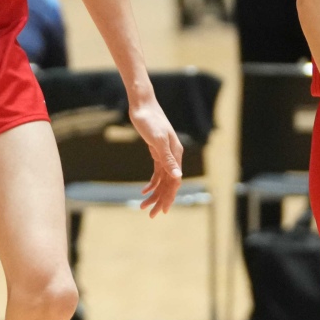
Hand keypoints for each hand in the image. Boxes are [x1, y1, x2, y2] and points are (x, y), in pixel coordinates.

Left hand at [128, 94, 185, 215]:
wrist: (142, 105)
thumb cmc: (149, 120)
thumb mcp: (157, 140)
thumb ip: (167, 159)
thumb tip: (178, 177)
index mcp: (176, 154)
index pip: (174, 182)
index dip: (169, 197)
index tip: (161, 211)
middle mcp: (173, 156)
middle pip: (168, 183)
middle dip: (160, 200)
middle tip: (150, 214)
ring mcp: (165, 154)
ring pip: (162, 180)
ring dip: (154, 194)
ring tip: (143, 206)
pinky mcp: (157, 151)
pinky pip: (157, 172)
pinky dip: (151, 183)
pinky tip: (144, 191)